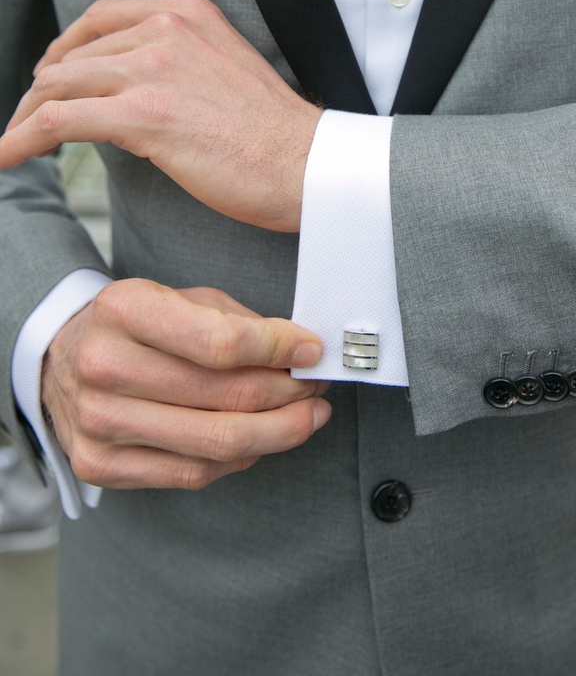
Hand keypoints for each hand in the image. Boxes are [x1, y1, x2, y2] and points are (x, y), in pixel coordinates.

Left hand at [0, 0, 322, 231]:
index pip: (101, 19)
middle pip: (73, 55)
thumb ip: (180, 63)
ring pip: (58, 84)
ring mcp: (153, 69)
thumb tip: (132, 91)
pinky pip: (58, 121)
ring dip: (25, 118)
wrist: (308, 164)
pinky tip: (4, 157)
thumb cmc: (274, 134)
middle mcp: (166, 28)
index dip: (64, 49)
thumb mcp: (225, 70)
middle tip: (28, 123)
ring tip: (12, 145)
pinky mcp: (144, 114)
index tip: (51, 76)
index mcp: (187, 13)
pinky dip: (20, 139)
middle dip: (41, 91)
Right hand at [42, 279, 331, 489]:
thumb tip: (300, 352)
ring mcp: (98, 422)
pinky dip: (241, 459)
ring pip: (215, 444)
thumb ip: (237, 321)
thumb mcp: (181, 296)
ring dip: (278, 432)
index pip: (220, 342)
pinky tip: (264, 440)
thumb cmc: (136, 323)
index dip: (279, 349)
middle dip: (289, 395)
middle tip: (318, 388)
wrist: (62, 357)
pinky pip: (192, 475)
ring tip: (308, 416)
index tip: (312, 350)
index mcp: (124, 309)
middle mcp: (104, 366)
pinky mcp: (100, 465)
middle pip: (224, 398)